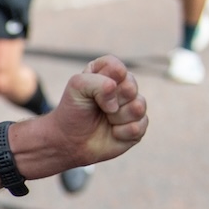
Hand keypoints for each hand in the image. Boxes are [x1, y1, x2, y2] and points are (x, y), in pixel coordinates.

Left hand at [29, 55, 148, 169]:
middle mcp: (124, 87)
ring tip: (106, 120)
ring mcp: (133, 106)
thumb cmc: (73, 111)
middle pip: (130, 86)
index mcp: (109, 73)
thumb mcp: (77, 87)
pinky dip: (120, 132)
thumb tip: (116, 99)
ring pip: (138, 107)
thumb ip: (98, 82)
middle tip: (99, 107)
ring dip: (116, 117)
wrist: (70, 142)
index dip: (104, 80)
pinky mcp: (138, 127)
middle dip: (111, 100)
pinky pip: (138, 127)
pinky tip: (112, 133)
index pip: (116, 67)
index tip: (89, 91)